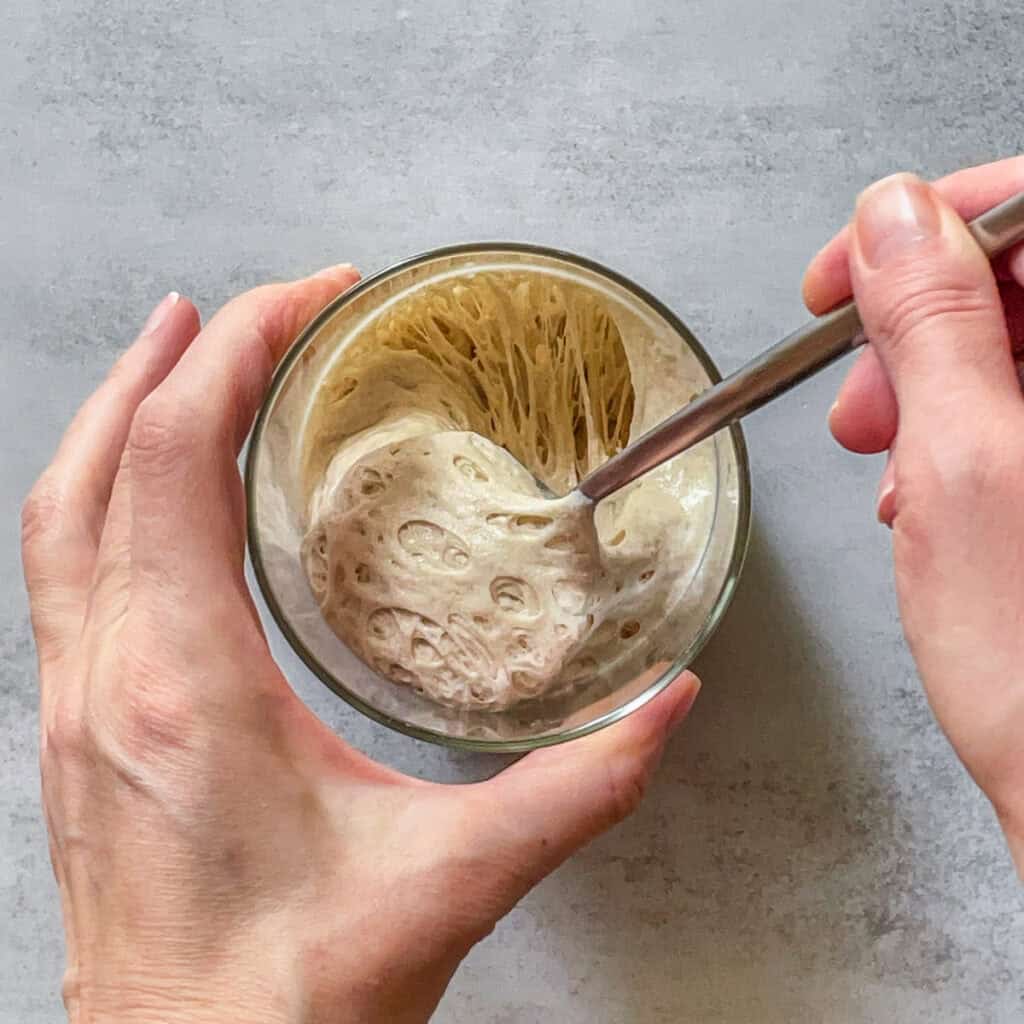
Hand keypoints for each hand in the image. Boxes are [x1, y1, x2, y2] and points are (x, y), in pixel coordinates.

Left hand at [21, 268, 699, 1022]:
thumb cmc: (290, 998)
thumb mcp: (450, 884)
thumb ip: (574, 791)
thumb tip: (664, 709)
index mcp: (186, 686)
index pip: (179, 463)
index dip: (238, 356)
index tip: (308, 301)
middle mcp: (108, 678)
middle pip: (103, 465)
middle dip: (174, 360)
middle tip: (244, 305)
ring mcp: (76, 703)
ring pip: (62, 515)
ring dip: (117, 415)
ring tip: (179, 353)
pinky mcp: (81, 730)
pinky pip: (64, 570)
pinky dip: (103, 492)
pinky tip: (152, 488)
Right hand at [803, 158, 1023, 874]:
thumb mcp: (965, 467)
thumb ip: (933, 322)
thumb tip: (892, 214)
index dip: (935, 223)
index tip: (849, 271)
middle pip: (1022, 280)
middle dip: (920, 326)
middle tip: (859, 396)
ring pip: (1013, 347)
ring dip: (928, 389)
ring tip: (882, 463)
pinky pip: (1017, 408)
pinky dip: (955, 433)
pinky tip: (921, 491)